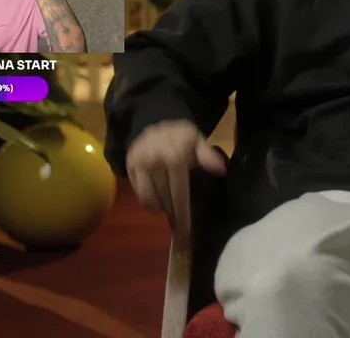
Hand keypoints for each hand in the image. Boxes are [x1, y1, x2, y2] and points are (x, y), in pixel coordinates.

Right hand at [125, 119, 227, 239]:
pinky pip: (139, 193)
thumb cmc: (181, 136)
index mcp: (174, 157)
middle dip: (173, 215)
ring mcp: (139, 164)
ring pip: (150, 199)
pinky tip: (159, 200)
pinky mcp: (129, 167)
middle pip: (165, 199)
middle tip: (181, 229)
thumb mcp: (198, 140)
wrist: (154, 118)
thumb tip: (220, 170)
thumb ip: (208, 156)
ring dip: (161, 208)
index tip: (186, 231)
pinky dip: (149, 201)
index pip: (179, 193)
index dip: (182, 214)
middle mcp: (154, 162)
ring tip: (171, 211)